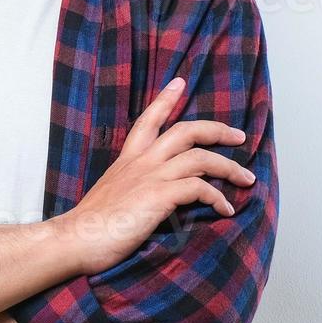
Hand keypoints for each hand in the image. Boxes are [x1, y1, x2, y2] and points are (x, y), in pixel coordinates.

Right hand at [51, 77, 257, 276]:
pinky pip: (199, 187)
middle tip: (239, 137)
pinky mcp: (158, 196)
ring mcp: (150, 177)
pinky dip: (218, 197)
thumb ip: (131, 186)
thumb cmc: (90, 226)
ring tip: (246, 179)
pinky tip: (226, 209)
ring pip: (200, 157)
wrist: (75, 239)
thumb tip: (148, 194)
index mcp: (128, 160)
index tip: (179, 83)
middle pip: (186, 131)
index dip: (165, 100)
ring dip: (229, 167)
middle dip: (217, 130)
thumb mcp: (112, 195)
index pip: (148, 120)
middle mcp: (141, 162)